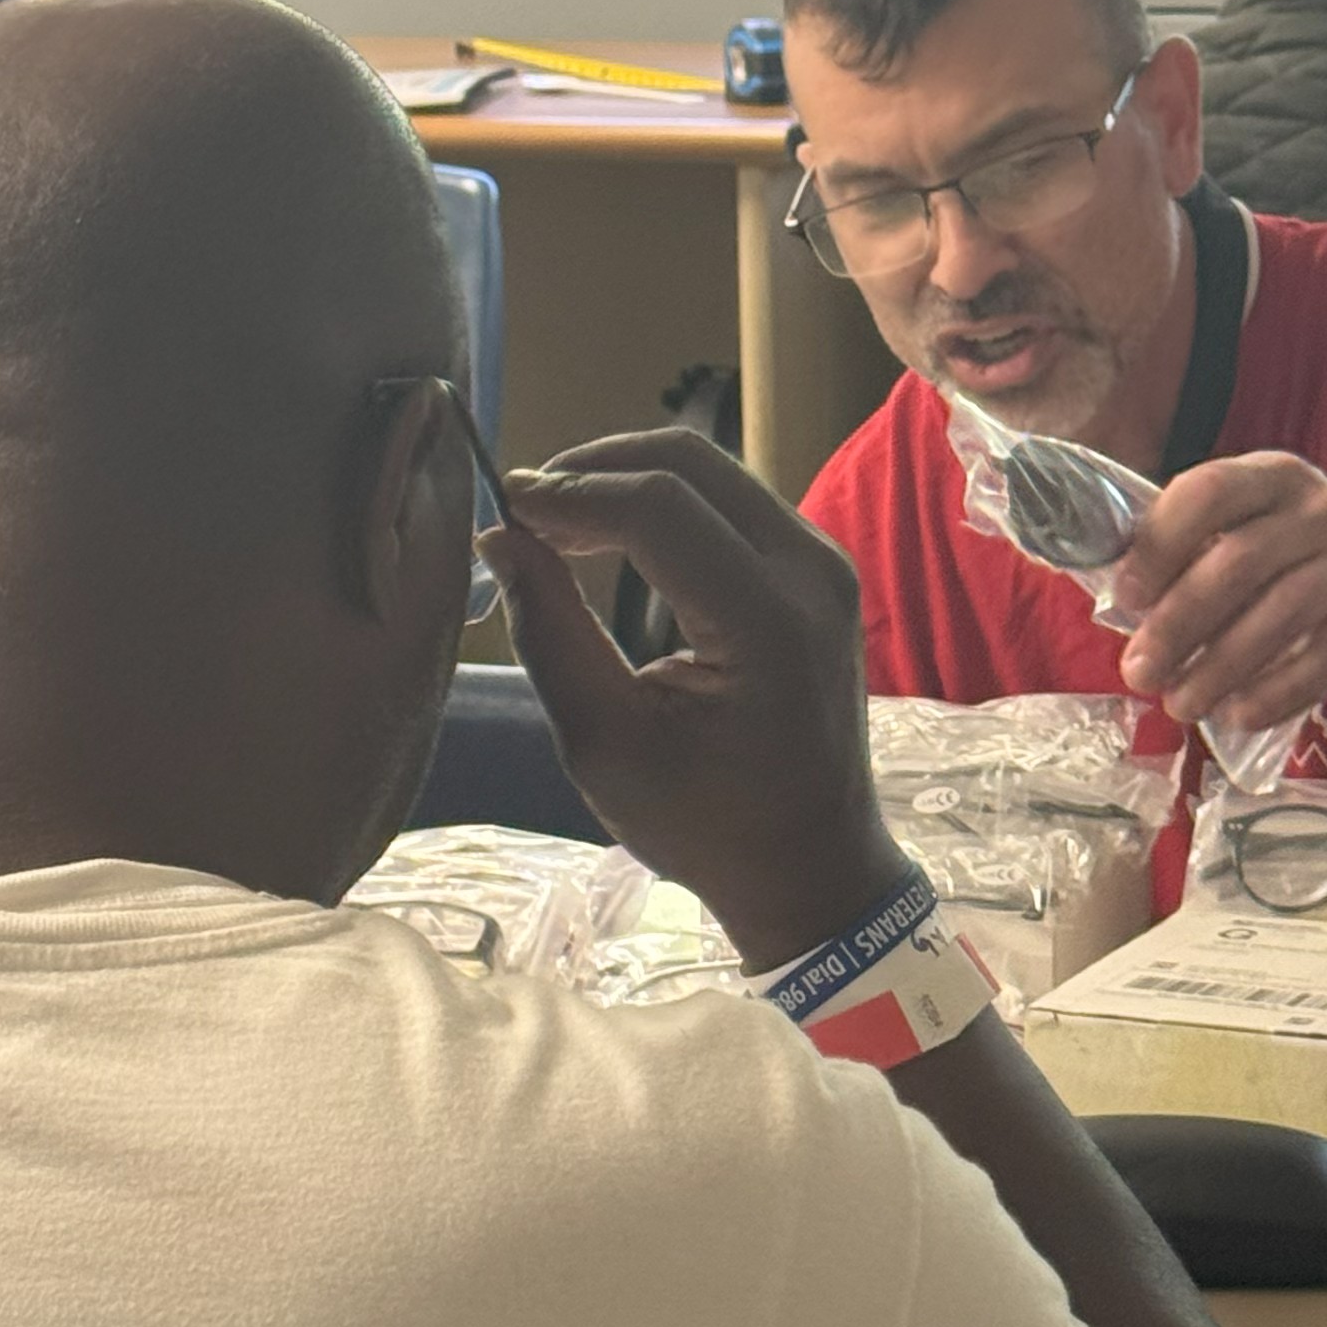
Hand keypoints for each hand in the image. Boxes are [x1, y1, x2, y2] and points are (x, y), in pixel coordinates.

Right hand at [483, 427, 906, 969]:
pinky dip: (662, 504)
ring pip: (711, 471)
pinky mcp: (817, 569)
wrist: (811, 865)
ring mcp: (824, 564)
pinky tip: (607, 537)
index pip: (659, 508)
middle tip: (523, 512)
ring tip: (554, 526)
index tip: (503, 509)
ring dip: (625, 480)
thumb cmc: (706, 825)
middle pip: (689, 462)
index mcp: (769, 625)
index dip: (570, 494)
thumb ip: (551, 634)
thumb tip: (502, 540)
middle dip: (594, 469)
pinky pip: (731, 502)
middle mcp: (812, 574)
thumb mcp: (606, 745)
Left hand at [1108, 451, 1326, 738]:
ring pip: (1278, 616)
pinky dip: (1272, 694)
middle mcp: (1322, 510)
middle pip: (1237, 562)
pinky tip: (1236, 716)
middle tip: (1138, 672)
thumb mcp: (1255, 536)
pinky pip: (1322, 661)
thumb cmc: (1300, 566)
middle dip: (1177, 624)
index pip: (1209, 491)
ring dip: (1216, 669)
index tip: (1125, 597)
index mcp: (1275, 477)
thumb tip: (1118, 606)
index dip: (1160, 543)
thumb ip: (1195, 556)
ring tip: (1179, 704)